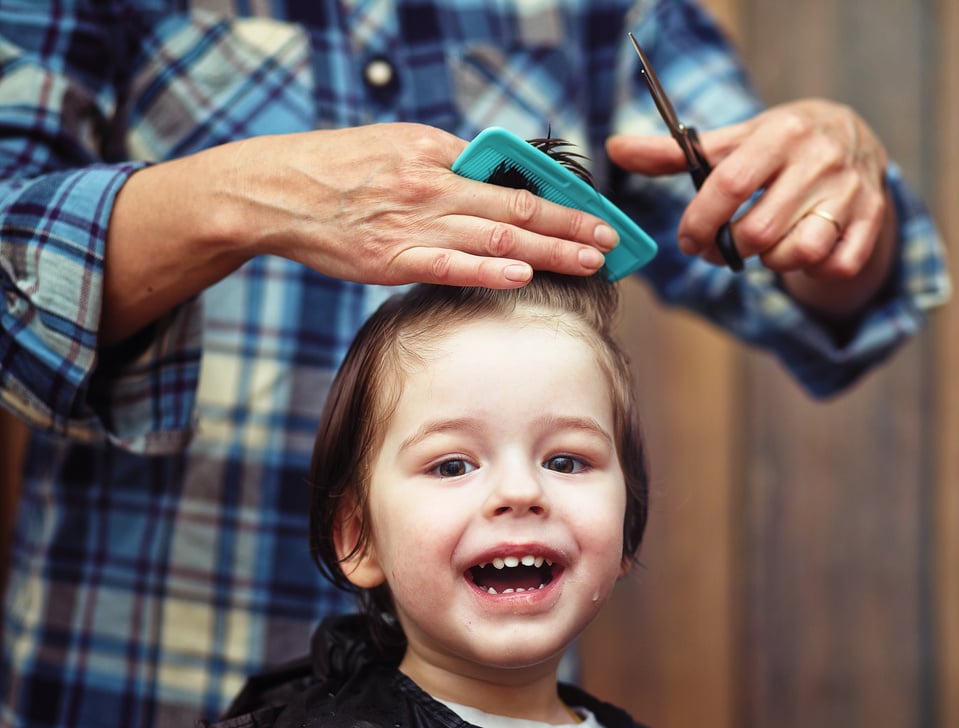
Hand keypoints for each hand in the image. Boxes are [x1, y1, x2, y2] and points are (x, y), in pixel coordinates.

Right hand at [103, 123, 618, 343]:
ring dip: (549, 249)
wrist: (275, 191)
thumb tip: (494, 187)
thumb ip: (447, 169)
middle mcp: (431, 183)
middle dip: (571, 224)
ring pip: (496, 235)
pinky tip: (524, 274)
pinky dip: (489, 268)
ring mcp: (412, 222)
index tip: (594, 211)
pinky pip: (449, 264)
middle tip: (611, 239)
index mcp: (436, 153)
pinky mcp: (390, 258)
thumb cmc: (339, 171)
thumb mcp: (397, 149)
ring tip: (590, 260)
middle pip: (516, 205)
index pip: (512, 176)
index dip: (560, 196)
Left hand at [607, 100, 897, 317]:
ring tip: (766, 246)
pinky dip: (813, 270)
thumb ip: (674, 153)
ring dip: (772, 262)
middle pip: (760, 230)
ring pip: (799, 253)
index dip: (700, 222)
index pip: (729, 185)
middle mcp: (820, 159)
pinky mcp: (873, 219)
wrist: (855, 135)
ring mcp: (851, 190)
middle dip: (732, 249)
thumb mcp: (734, 141)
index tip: (688, 241)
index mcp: (780, 133)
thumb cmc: (778, 145)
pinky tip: (802, 252)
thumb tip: (614, 149)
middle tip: (724, 247)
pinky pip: (835, 266)